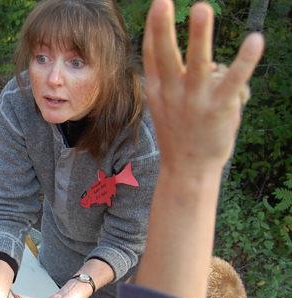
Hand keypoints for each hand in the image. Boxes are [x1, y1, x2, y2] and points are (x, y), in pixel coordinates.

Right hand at [143, 0, 263, 174]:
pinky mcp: (219, 110)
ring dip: (199, 35)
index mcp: (158, 91)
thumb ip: (178, 81)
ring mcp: (195, 102)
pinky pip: (233, 81)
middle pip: (166, 55)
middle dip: (162, 28)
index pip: (152, 55)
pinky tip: (255, 41)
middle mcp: (173, 93)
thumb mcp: (167, 107)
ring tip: (201, 8)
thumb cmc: (180, 135)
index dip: (153, 29)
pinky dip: (245, 61)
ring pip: (198, 62)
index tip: (157, 4)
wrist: (187, 171)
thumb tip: (207, 60)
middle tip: (161, 2)